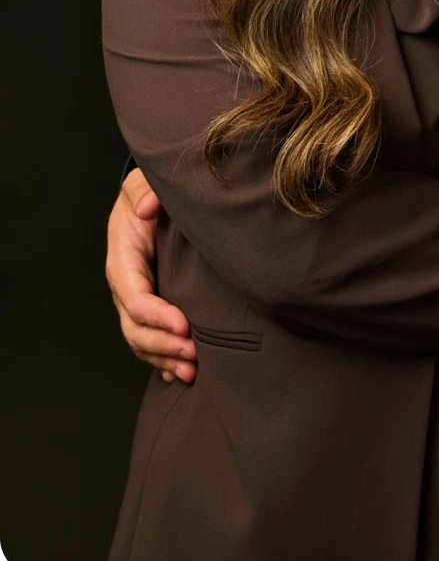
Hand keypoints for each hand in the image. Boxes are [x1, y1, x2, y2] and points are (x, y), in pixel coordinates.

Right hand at [106, 168, 197, 383]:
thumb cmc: (147, 194)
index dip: (156, 315)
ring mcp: (136, 300)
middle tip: (194, 354)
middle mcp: (126, 286)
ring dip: (164, 359)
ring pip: (142, 340)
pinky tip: (177, 375)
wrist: (149, 202)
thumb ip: (143, 192)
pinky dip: (162, 361)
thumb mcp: (141, 185)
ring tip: (191, 371)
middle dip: (162, 345)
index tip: (184, 323)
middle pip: (135, 328)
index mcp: (123, 260)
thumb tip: (150, 207)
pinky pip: (150, 340)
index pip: (134, 297)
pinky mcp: (150, 307)